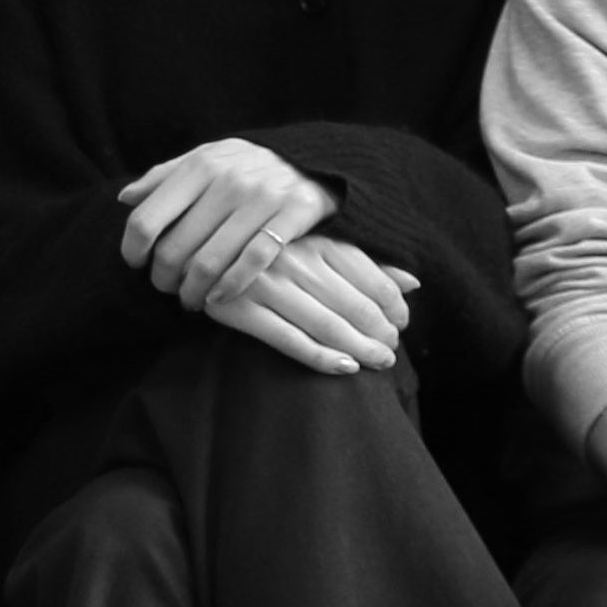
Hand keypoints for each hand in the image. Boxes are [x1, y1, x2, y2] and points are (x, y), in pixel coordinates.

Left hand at [118, 139, 336, 308]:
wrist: (315, 159)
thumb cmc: (247, 166)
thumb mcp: (207, 158)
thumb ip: (165, 176)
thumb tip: (124, 197)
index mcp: (199, 165)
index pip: (146, 219)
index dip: (132, 250)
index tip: (135, 264)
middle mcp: (228, 180)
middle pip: (175, 248)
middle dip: (164, 278)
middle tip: (167, 288)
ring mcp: (261, 197)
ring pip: (210, 261)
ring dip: (193, 291)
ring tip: (191, 299)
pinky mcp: (293, 214)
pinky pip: (253, 261)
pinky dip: (231, 286)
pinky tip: (219, 297)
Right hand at [200, 234, 414, 374]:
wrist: (191, 244)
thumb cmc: (265, 247)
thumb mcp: (316, 242)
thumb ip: (364, 261)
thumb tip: (414, 282)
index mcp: (315, 238)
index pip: (371, 275)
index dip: (394, 304)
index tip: (402, 322)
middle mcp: (294, 259)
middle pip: (354, 303)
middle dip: (381, 332)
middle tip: (392, 350)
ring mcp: (265, 285)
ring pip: (327, 324)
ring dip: (360, 348)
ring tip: (379, 362)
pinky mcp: (238, 309)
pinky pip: (288, 339)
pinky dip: (319, 357)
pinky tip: (344, 367)